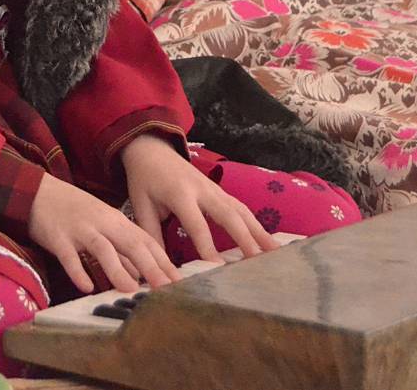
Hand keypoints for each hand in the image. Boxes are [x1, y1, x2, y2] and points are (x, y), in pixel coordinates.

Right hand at [27, 173, 178, 294]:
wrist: (38, 191)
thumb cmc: (73, 211)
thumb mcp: (102, 226)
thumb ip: (120, 251)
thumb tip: (141, 276)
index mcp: (116, 221)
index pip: (146, 242)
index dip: (163, 262)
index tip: (180, 283)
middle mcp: (102, 223)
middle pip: (131, 244)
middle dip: (151, 267)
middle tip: (167, 289)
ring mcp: (80, 229)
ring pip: (103, 249)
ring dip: (117, 270)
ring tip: (130, 290)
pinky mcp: (58, 237)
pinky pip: (69, 256)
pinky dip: (78, 271)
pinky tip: (86, 286)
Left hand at [120, 135, 281, 263]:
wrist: (151, 149)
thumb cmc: (144, 180)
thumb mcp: (140, 206)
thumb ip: (152, 234)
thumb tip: (159, 266)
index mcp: (179, 193)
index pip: (196, 224)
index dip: (207, 246)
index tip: (217, 268)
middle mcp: (202, 190)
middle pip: (229, 215)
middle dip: (245, 238)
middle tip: (259, 261)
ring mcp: (215, 189)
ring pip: (241, 210)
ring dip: (259, 231)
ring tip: (276, 253)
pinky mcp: (221, 191)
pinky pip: (241, 208)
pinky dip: (256, 224)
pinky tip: (268, 241)